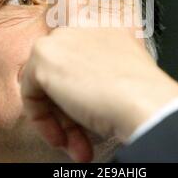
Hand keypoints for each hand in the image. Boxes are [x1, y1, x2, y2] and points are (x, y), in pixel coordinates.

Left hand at [20, 27, 177, 161]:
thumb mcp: (123, 78)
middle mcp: (82, 31)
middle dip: (69, 114)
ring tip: (75, 146)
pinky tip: (62, 138)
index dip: (80, 98)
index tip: (88, 121)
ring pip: (46, 86)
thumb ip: (100, 76)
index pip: (78, 65)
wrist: (146, 102)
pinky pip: (31, 94)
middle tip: (79, 139)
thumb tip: (82, 96)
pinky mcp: (44, 58)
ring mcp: (62, 40)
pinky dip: (42, 121)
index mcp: (105, 33)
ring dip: (59, 122)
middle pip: (60, 76)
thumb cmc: (143, 97)